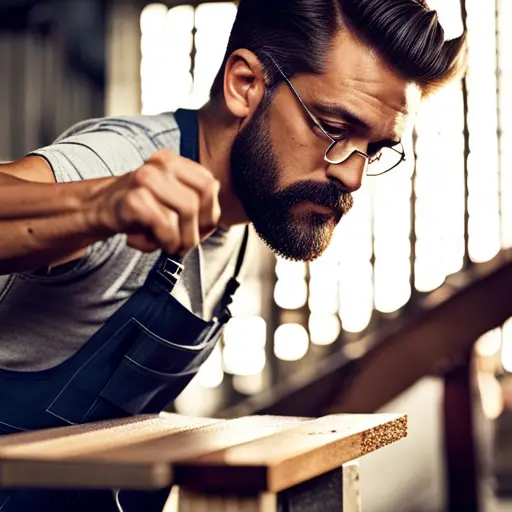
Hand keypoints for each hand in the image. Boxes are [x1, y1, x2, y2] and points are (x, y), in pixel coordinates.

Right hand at [88, 149, 220, 254]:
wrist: (99, 208)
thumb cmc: (141, 207)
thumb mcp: (169, 197)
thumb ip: (196, 203)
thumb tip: (212, 223)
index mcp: (173, 161)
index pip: (209, 186)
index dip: (210, 213)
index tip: (198, 228)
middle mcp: (161, 165)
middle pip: (200, 200)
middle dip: (196, 229)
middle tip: (183, 243)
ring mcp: (146, 180)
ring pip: (187, 214)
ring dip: (180, 239)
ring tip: (165, 243)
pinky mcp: (134, 200)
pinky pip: (167, 228)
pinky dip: (164, 243)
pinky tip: (149, 242)